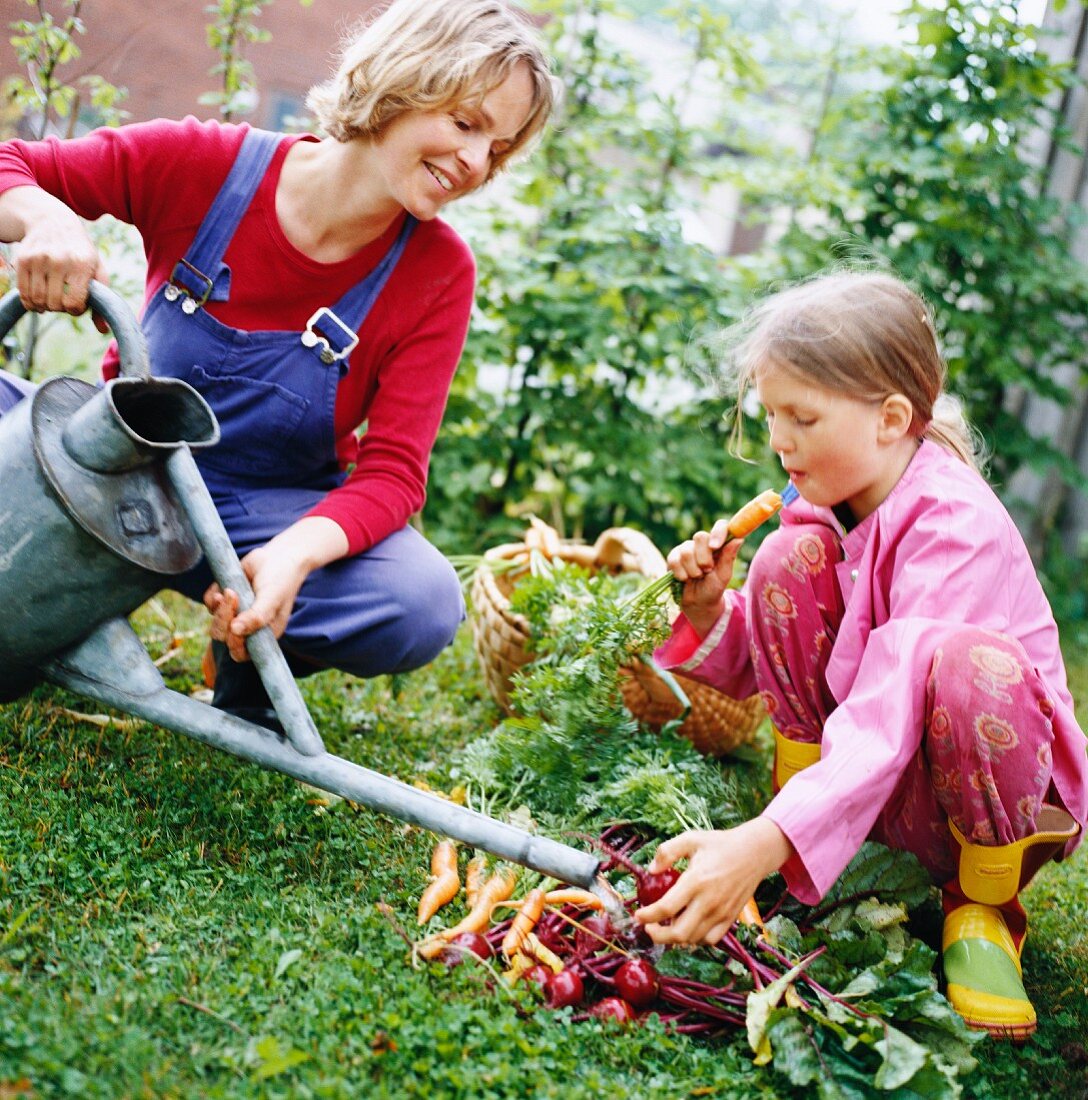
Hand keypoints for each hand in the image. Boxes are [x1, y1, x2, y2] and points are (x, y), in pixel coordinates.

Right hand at [8, 190, 109, 330]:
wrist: (54, 222)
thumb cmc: (80, 252)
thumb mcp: (97, 270)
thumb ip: (102, 300)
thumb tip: (103, 330)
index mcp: (81, 265)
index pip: (73, 303)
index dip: (76, 310)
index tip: (77, 304)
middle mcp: (59, 261)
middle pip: (54, 304)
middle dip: (60, 308)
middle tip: (63, 300)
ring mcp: (38, 259)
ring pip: (37, 300)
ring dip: (44, 307)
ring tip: (51, 300)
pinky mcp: (22, 260)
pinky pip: (23, 292)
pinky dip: (30, 302)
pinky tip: (37, 300)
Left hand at [202, 516, 348, 661]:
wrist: (279, 555)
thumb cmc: (281, 579)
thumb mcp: (272, 599)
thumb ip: (256, 616)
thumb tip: (235, 631)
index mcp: (264, 634)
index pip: (243, 653)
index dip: (235, 646)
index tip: (235, 630)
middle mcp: (248, 626)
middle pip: (225, 637)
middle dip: (224, 621)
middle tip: (233, 599)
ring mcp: (236, 613)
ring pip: (215, 623)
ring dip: (220, 608)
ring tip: (231, 591)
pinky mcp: (225, 598)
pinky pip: (209, 605)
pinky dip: (212, 597)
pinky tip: (225, 587)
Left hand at [634, 818, 792, 945]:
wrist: (754, 853)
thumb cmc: (720, 844)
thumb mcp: (691, 838)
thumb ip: (667, 851)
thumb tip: (651, 870)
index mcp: (696, 880)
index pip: (666, 907)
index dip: (648, 916)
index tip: (637, 915)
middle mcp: (709, 901)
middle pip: (679, 933)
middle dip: (657, 935)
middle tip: (648, 927)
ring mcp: (721, 913)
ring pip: (693, 939)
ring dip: (675, 938)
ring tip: (665, 926)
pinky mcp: (730, 918)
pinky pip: (710, 940)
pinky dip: (695, 939)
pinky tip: (687, 928)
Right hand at [665, 519, 743, 637]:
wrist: (697, 603)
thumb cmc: (713, 589)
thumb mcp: (723, 576)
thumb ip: (728, 557)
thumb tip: (739, 538)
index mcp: (718, 545)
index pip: (720, 526)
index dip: (717, 532)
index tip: (715, 547)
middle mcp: (702, 544)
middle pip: (700, 537)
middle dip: (703, 558)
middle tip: (706, 571)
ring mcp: (686, 549)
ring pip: (686, 550)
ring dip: (692, 569)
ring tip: (696, 577)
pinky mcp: (673, 557)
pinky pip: (674, 559)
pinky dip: (681, 573)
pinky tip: (684, 579)